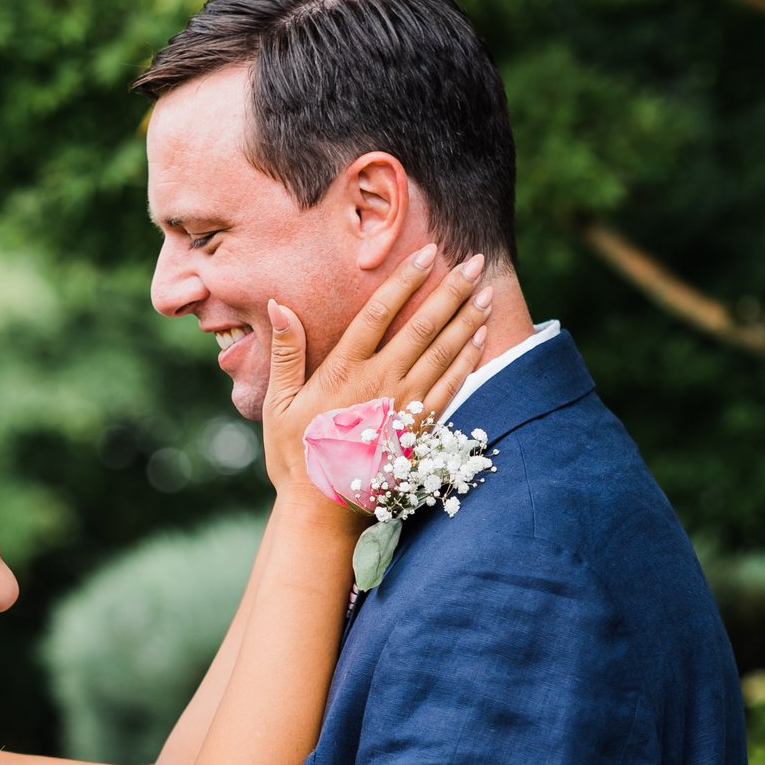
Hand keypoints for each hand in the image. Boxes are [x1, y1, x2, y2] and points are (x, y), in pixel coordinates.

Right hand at [260, 246, 491, 496]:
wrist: (323, 512)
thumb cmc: (296, 456)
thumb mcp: (278, 404)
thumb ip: (285, 353)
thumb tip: (278, 304)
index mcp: (343, 372)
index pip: (378, 313)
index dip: (404, 280)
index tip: (426, 252)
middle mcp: (380, 384)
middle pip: (422, 327)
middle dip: (451, 291)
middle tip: (474, 261)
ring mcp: (404, 408)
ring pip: (443, 354)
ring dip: (468, 320)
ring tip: (486, 291)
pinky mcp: (419, 431)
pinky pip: (451, 389)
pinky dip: (467, 361)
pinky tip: (479, 339)